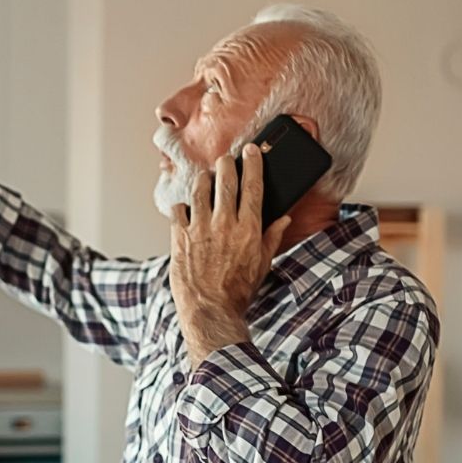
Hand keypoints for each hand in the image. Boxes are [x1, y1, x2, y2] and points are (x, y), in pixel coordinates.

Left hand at [169, 145, 291, 363]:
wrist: (210, 311)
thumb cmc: (237, 292)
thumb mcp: (262, 265)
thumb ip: (271, 238)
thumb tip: (284, 220)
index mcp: (248, 229)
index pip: (253, 187)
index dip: (253, 164)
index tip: (252, 151)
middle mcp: (224, 224)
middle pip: (225, 181)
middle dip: (226, 164)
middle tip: (226, 158)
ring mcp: (200, 229)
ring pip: (200, 190)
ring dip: (204, 181)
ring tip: (207, 178)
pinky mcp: (180, 238)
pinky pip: (178, 210)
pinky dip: (182, 206)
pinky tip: (186, 208)